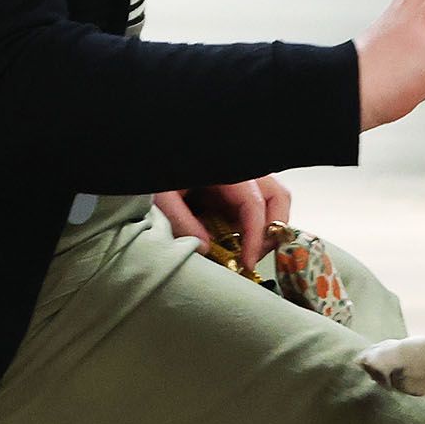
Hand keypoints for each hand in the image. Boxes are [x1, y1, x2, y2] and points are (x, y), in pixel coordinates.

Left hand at [155, 176, 291, 257]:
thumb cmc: (156, 174)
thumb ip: (181, 221)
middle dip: (272, 231)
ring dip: (263, 230)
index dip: (256, 235)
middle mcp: (239, 174)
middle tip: (253, 257)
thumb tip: (205, 248)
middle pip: (277, 197)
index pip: (255, 203)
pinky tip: (234, 244)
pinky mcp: (230, 191)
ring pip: (269, 204)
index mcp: (227, 171)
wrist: (147, 162)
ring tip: (245, 253)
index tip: (247, 261)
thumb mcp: (162, 196)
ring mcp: (237, 182)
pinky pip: (251, 209)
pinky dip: (249, 229)